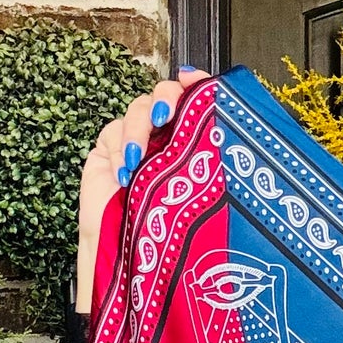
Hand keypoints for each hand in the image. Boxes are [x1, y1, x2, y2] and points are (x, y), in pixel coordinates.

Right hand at [75, 67, 208, 311]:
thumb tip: (233, 132)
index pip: (198, 101)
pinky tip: (124, 175)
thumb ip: (212, 160)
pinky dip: (118, 150)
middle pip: (167, 95)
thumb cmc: (175, 235)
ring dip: (139, 130)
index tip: (193, 79)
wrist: (133, 263)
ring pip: (138, 109)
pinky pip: (112, 132)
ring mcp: (138, 141)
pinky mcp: (109, 149)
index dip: (196, 84)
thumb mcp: (205, 197)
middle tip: (168, 118)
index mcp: (196, 143)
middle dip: (166, 100)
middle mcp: (168, 138)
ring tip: (139, 162)